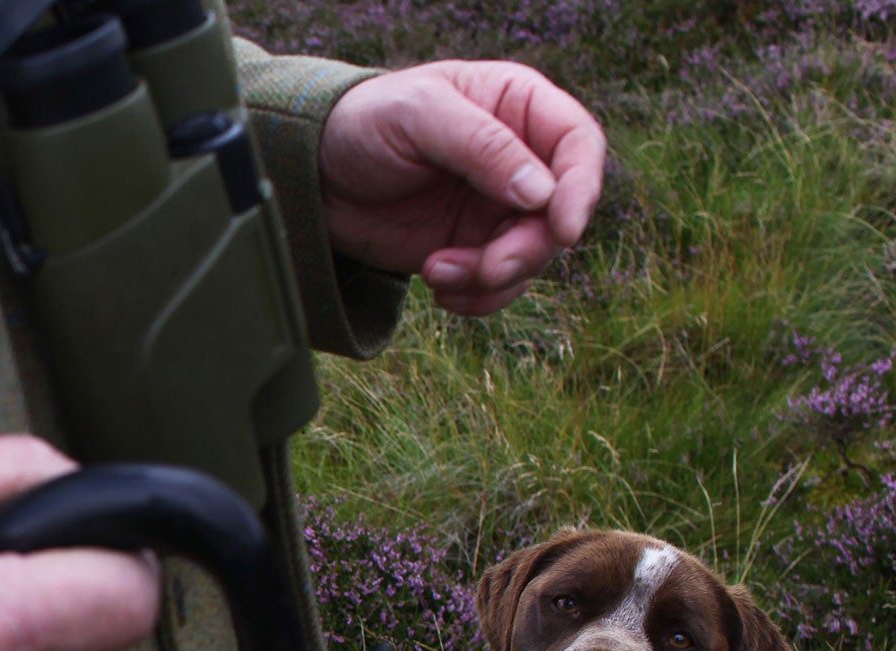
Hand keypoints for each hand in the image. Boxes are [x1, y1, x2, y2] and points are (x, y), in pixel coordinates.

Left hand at [320, 61, 606, 316]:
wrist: (314, 173)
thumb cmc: (366, 122)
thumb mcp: (421, 115)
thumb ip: (483, 146)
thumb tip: (541, 193)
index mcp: (519, 108)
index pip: (578, 145)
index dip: (581, 188)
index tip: (562, 228)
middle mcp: (519, 160)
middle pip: (559, 215)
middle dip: (526, 250)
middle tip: (485, 269)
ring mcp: (495, 208)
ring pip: (530, 257)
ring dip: (492, 278)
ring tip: (436, 271)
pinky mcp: (469, 248)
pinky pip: (496, 285)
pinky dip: (475, 297)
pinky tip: (436, 287)